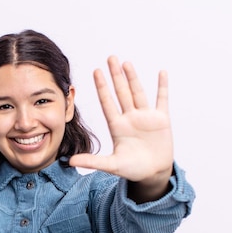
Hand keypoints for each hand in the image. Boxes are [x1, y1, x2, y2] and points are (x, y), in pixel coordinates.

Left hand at [70, 57, 172, 198]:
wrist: (153, 174)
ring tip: (126, 63)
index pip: (107, 102)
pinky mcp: (161, 120)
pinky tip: (161, 72)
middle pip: (121, 92)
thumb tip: (70, 161)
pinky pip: (162, 99)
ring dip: (133, 78)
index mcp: (117, 126)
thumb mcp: (112, 165)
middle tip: (110, 58)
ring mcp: (145, 117)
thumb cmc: (132, 170)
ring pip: (138, 92)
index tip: (96, 71)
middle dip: (116, 76)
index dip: (102, 87)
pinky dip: (162, 86)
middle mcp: (130, 118)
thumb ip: (92, 161)